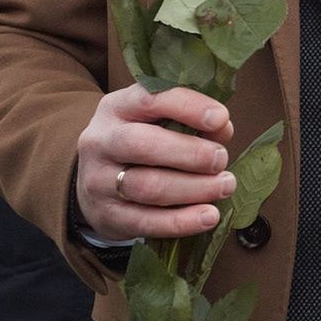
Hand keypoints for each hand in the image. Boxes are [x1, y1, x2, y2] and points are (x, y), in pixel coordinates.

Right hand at [75, 85, 236, 239]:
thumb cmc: (143, 144)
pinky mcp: (106, 216)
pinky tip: (209, 216)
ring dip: (194, 188)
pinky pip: (146, 222)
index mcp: (116, 108)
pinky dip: (182, 221)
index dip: (187, 107)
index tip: (220, 117)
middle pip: (142, 144)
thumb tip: (222, 128)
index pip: (148, 99)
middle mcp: (100, 141)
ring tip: (224, 186)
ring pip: (147, 186)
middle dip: (190, 153)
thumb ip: (192, 121)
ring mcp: (98, 181)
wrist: (96, 184)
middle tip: (222, 159)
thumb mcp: (159, 122)